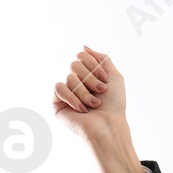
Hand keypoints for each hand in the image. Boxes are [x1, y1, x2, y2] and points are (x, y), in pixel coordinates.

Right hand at [51, 45, 143, 172]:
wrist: (109, 125)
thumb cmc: (114, 104)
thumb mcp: (115, 76)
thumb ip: (102, 59)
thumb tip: (83, 46)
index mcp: (87, 74)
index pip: (81, 55)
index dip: (94, 66)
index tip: (105, 80)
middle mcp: (75, 81)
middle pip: (74, 64)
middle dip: (90, 79)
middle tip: (101, 92)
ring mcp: (66, 92)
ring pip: (69, 77)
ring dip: (85, 92)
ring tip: (94, 105)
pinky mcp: (57, 103)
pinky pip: (59, 88)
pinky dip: (73, 98)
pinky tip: (82, 109)